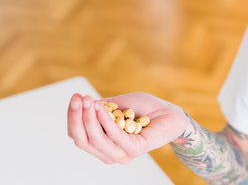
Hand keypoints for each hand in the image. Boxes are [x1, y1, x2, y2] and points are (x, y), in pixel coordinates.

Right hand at [67, 92, 187, 163]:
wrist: (171, 112)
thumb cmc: (146, 108)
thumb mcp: (118, 104)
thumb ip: (100, 107)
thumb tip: (80, 104)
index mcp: (103, 144)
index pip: (77, 134)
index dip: (73, 116)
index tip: (75, 97)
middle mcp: (109, 153)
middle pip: (82, 139)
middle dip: (76, 118)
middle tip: (78, 99)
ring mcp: (122, 153)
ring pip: (95, 140)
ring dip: (89, 119)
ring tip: (88, 101)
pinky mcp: (134, 150)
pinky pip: (114, 136)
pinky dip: (105, 121)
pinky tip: (100, 107)